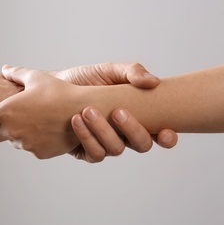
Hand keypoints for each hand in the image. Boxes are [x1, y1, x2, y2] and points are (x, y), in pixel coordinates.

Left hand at [0, 65, 85, 158]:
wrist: (83, 111)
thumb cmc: (59, 92)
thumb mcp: (36, 77)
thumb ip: (16, 74)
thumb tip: (5, 69)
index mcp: (7, 111)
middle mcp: (12, 130)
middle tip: (7, 121)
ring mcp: (26, 144)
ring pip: (14, 142)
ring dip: (17, 135)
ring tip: (36, 122)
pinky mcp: (39, 153)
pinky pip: (30, 148)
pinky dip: (33, 141)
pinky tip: (46, 130)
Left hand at [55, 63, 177, 161]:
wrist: (56, 86)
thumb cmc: (86, 79)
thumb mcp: (108, 71)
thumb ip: (132, 72)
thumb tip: (154, 82)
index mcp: (136, 116)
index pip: (160, 133)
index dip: (168, 138)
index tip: (166, 131)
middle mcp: (123, 133)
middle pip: (141, 144)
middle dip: (133, 130)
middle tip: (118, 112)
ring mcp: (105, 143)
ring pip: (115, 149)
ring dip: (104, 132)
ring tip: (87, 111)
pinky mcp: (86, 150)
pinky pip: (94, 153)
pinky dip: (86, 138)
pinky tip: (76, 120)